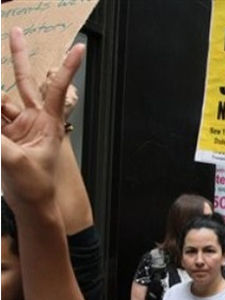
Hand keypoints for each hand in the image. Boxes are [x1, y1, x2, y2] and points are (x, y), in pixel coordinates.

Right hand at [1, 28, 84, 209]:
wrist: (29, 205)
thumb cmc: (36, 187)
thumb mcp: (16, 162)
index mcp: (48, 123)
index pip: (57, 89)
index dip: (67, 68)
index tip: (78, 50)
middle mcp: (32, 120)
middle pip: (24, 82)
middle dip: (19, 56)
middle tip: (16, 32)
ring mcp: (15, 126)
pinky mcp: (2, 135)